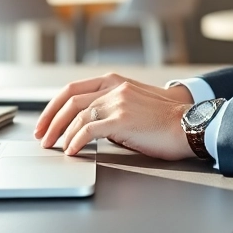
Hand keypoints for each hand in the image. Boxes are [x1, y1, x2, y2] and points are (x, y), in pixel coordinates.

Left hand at [33, 73, 196, 159]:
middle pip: (70, 101)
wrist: (190, 124)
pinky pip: (88, 130)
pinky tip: (71, 151)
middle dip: (50, 120)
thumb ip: (110, 108)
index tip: (44, 122)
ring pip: (76, 115)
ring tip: (54, 147)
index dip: (53, 106)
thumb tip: (88, 126)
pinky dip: (75, 141)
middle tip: (42, 137)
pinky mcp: (122, 120)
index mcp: (114, 81)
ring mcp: (118, 102)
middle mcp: (114, 88)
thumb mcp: (133, 104)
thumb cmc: (165, 119)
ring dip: (60, 133)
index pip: (72, 89)